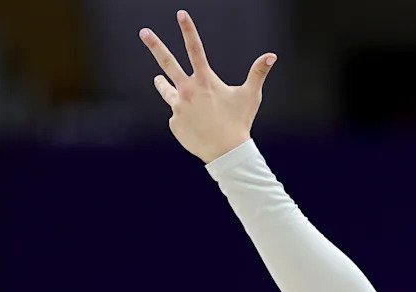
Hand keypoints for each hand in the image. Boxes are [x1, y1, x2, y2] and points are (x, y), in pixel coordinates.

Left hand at [139, 10, 275, 162]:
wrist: (226, 153)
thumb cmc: (240, 122)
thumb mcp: (251, 96)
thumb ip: (257, 73)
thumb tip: (272, 55)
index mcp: (205, 81)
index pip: (195, 49)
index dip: (188, 30)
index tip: (180, 14)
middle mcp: (187, 90)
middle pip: (167, 62)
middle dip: (155, 45)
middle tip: (144, 32)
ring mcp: (178, 107)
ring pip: (166, 90)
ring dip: (162, 83)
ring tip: (158, 79)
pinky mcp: (174, 123)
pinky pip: (177, 116)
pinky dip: (186, 118)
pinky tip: (197, 127)